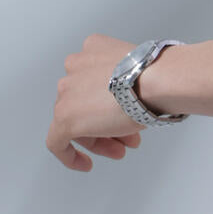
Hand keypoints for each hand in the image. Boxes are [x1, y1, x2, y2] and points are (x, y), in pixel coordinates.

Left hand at [46, 33, 145, 172]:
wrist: (154, 80)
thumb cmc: (155, 75)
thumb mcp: (136, 70)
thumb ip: (124, 81)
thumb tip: (127, 102)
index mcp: (91, 49)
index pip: (94, 82)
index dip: (110, 103)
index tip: (124, 116)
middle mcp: (74, 67)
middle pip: (84, 104)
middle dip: (107, 124)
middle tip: (126, 140)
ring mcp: (66, 92)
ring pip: (76, 122)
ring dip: (100, 139)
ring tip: (120, 151)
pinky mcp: (64, 117)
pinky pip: (57, 142)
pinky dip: (69, 154)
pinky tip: (85, 164)